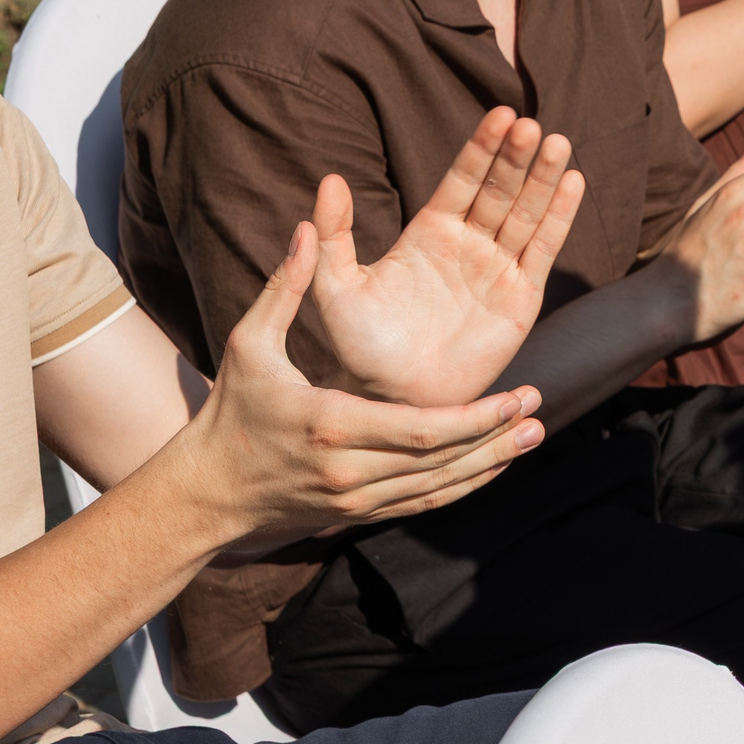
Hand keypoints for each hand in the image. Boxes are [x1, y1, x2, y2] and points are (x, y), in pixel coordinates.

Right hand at [180, 223, 547, 551]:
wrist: (203, 492)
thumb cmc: (229, 411)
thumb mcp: (249, 345)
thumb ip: (286, 287)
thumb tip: (307, 226)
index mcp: (331, 424)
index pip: (423, 430)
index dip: (477, 419)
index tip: (518, 396)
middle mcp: (350, 471)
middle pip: (441, 460)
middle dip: (495, 438)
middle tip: (539, 413)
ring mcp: (355, 502)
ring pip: (439, 487)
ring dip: (490, 464)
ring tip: (533, 436)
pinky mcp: (357, 517)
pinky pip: (422, 504)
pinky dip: (462, 487)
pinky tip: (495, 466)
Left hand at [302, 108, 583, 407]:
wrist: (395, 398)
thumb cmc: (361, 348)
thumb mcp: (336, 288)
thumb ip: (334, 235)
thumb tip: (330, 178)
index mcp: (430, 232)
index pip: (462, 179)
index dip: (481, 148)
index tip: (499, 115)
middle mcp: (469, 242)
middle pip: (500, 189)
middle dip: (515, 157)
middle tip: (529, 125)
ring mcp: (499, 267)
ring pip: (527, 212)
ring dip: (544, 177)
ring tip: (557, 142)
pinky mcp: (522, 295)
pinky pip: (544, 248)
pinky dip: (560, 216)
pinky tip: (573, 182)